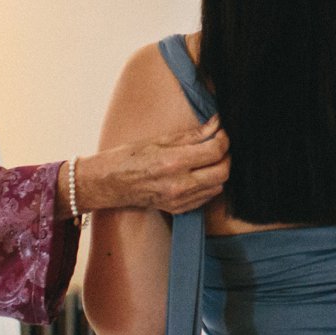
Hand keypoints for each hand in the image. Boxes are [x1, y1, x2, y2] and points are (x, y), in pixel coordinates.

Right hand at [84, 118, 229, 214]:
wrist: (108, 183)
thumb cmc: (129, 158)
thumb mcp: (159, 140)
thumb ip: (192, 135)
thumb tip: (215, 125)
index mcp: (173, 162)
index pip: (214, 151)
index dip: (224, 139)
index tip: (222, 131)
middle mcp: (179, 184)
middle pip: (223, 172)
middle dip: (226, 156)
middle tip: (219, 144)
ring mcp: (179, 200)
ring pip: (218, 186)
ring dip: (220, 171)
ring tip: (209, 158)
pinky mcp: (178, 209)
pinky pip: (206, 197)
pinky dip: (210, 184)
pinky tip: (200, 173)